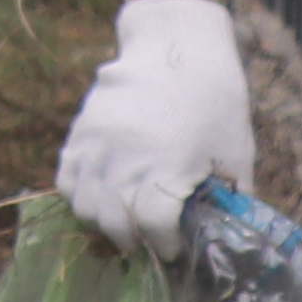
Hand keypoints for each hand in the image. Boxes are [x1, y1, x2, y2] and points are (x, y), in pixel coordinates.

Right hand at [59, 0, 255, 250]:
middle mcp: (127, 159)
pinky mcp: (81, 131)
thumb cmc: (216, 104)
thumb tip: (224, 234)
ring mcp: (98, 144)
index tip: (174, 251)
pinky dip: (79, 196)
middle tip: (146, 242)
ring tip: (121, 222)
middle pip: (114, 221)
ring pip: (84, 204)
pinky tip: (100, 198)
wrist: (178, 50)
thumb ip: (227, 198)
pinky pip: (66, 177)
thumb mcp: (235, 153)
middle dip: (132, 240)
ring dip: (103, 222)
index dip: (165, 246)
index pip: (155, 226)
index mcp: (170, 167)